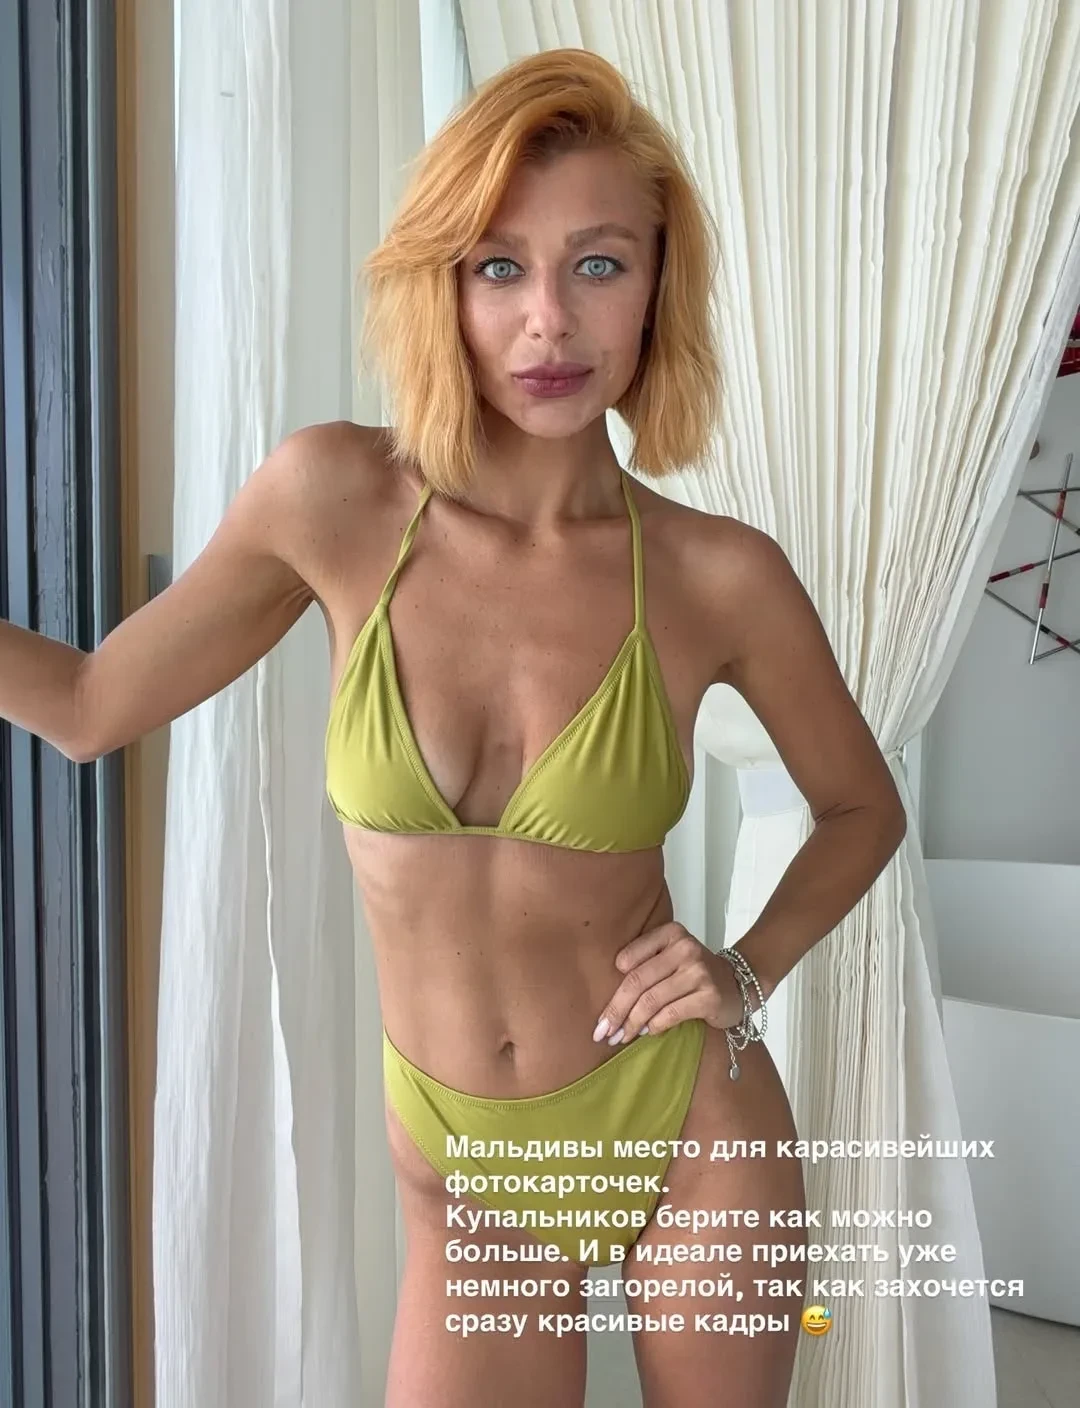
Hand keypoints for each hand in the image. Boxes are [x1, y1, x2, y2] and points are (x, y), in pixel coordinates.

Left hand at [592, 922, 744, 1044]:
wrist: (738, 983)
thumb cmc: (694, 972)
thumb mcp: (669, 957)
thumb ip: (643, 967)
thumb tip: (610, 1006)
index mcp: (670, 933)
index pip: (629, 960)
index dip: (612, 991)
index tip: (601, 1015)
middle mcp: (685, 948)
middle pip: (637, 983)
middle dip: (616, 1011)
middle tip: (603, 1032)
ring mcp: (699, 972)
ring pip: (652, 1001)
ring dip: (632, 1024)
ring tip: (621, 1037)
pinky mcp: (709, 996)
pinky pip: (671, 1014)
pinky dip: (655, 1026)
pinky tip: (647, 1033)